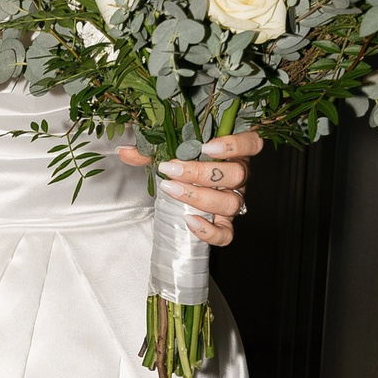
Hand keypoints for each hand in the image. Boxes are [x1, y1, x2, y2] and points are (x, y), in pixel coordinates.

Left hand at [116, 130, 261, 248]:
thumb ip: (150, 150)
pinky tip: (189, 221)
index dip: (236, 144)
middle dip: (201, 173)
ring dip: (200, 197)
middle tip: (172, 170)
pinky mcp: (226, 224)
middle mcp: (238, 176)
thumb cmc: (182, 165)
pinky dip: (209, 230)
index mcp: (231, 152)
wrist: (182, 187)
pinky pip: (226, 234)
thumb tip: (125, 152)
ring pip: (231, 202)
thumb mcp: (168, 152)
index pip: (252, 143)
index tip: (206, 146)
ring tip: (173, 191)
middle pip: (236, 174)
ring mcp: (234, 200)